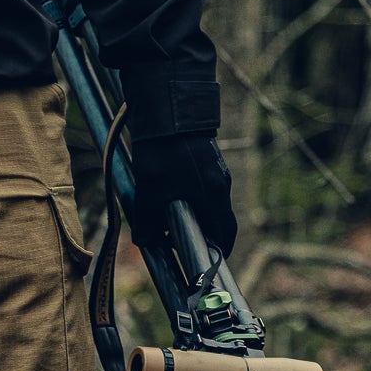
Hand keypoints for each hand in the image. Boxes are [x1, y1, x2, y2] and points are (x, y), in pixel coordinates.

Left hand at [129, 131, 235, 258]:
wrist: (167, 111)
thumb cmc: (162, 151)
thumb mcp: (150, 190)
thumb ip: (148, 221)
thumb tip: (144, 243)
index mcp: (214, 195)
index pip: (226, 232)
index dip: (219, 248)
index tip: (209, 259)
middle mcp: (221, 183)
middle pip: (219, 217)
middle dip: (204, 231)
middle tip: (184, 240)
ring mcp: (216, 168)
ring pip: (210, 200)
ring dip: (196, 211)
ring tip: (171, 216)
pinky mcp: (208, 157)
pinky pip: (204, 184)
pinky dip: (192, 194)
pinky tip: (171, 191)